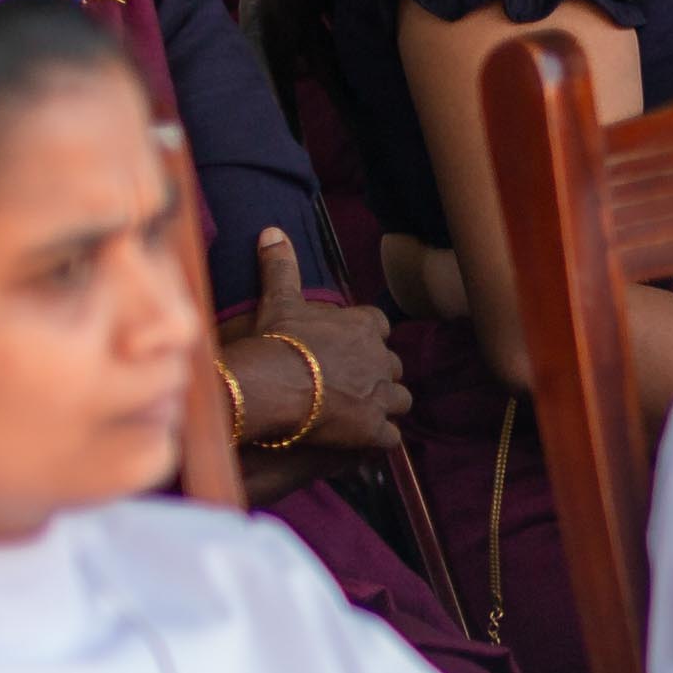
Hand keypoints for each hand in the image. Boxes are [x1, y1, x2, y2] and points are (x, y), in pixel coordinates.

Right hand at [227, 230, 409, 456]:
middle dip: (379, 374)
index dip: (368, 338)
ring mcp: (382, 395)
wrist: (273, 384)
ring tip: (362, 412)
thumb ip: (282, 267)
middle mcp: (382, 358)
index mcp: (365, 326)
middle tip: (352, 383)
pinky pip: (390, 437)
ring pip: (400, 401)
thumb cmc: (278, 340)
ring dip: (385, 406)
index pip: (380, 327)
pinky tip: (364, 441)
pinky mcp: (374, 428)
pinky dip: (379, 438)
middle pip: (393, 366)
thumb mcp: (280, 299)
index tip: (351, 346)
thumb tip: (272, 231)